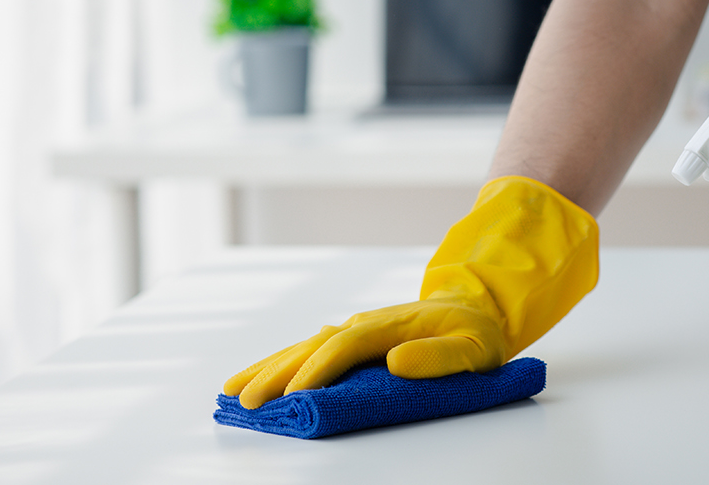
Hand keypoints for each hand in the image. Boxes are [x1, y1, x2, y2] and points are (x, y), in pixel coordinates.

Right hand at [223, 298, 506, 409]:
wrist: (474, 307)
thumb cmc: (475, 334)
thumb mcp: (474, 349)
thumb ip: (438, 357)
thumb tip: (394, 362)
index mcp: (391, 326)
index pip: (346, 346)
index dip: (318, 369)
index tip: (294, 394)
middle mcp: (365, 323)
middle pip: (312, 346)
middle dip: (277, 373)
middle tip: (246, 399)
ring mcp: (355, 328)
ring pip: (303, 347)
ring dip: (268, 367)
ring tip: (233, 389)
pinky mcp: (351, 337)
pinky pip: (310, 350)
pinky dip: (282, 363)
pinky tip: (260, 375)